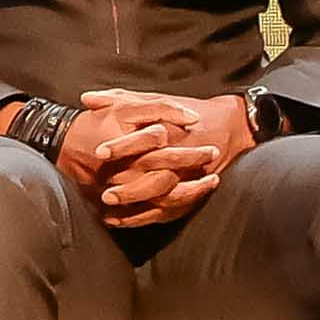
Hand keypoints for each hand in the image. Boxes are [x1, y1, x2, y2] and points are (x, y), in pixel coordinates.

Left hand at [74, 90, 255, 225]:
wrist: (233, 127)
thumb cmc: (190, 111)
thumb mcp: (156, 99)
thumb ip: (121, 99)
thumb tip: (86, 99)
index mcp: (172, 130)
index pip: (145, 139)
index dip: (121, 146)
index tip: (99, 152)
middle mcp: (182, 157)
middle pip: (154, 177)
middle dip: (128, 188)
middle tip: (103, 194)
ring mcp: (189, 178)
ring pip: (162, 199)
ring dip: (135, 207)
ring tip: (109, 210)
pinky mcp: (192, 192)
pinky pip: (169, 211)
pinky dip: (145, 217)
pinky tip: (122, 220)